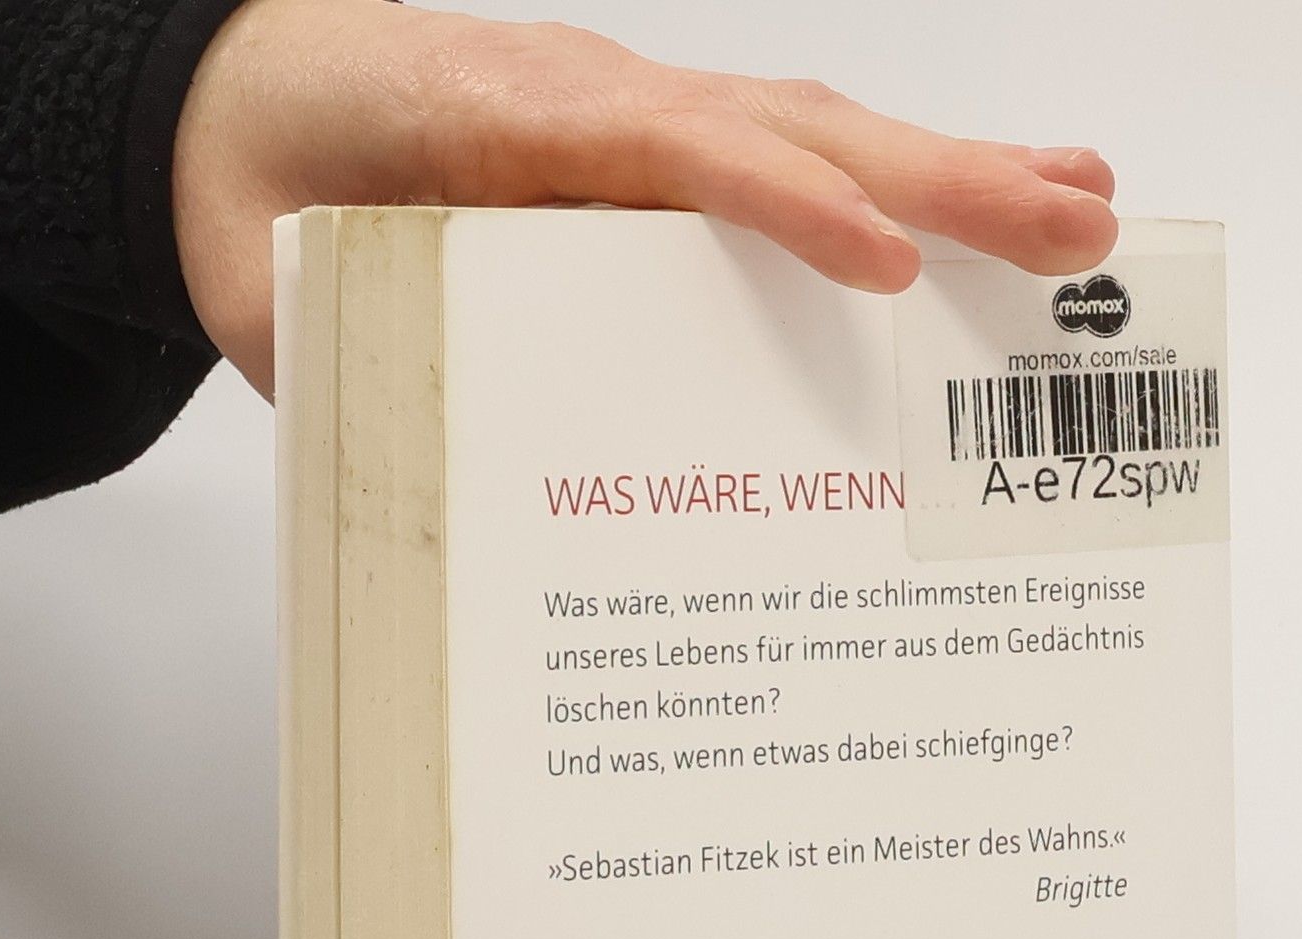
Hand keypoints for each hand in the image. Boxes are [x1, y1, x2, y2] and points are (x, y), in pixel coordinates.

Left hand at [171, 0, 1116, 394]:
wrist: (222, 126)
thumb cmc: (273, 193)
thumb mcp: (314, 284)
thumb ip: (397, 346)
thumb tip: (485, 456)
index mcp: (523, 131)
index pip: (681, 156)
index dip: (786, 209)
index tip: (883, 267)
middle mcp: (609, 119)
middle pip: (799, 136)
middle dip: (945, 187)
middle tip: (1079, 229)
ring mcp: (641, 135)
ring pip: (813, 142)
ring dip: (946, 182)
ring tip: (1075, 208)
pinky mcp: (646, 173)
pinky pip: (771, 176)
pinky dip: (869, 202)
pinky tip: (940, 242)